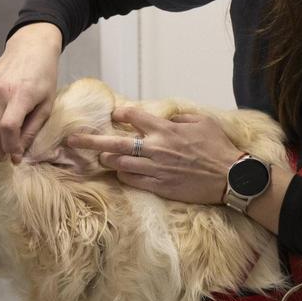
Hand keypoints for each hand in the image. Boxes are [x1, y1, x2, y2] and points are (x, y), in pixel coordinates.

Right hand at [0, 23, 62, 161]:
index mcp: (20, 95)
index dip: (10, 147)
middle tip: (6, 156)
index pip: (8, 129)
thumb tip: (19, 154)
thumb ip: (32, 130)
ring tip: (2, 143)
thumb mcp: (46, 105)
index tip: (16, 157)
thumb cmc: (44, 76)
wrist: (30, 47)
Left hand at [66, 107, 243, 204]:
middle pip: (114, 143)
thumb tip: (166, 118)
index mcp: (165, 129)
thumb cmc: (218, 147)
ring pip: (119, 163)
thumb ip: (179, 118)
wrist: (230, 177)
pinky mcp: (159, 186)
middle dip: (89, 140)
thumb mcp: (202, 122)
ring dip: (108, 159)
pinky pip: (131, 181)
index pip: (132, 116)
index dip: (120, 114)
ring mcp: (155, 169)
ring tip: (102, 157)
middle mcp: (155, 148)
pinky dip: (124, 174)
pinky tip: (123, 171)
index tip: (116, 114)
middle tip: (71, 140)